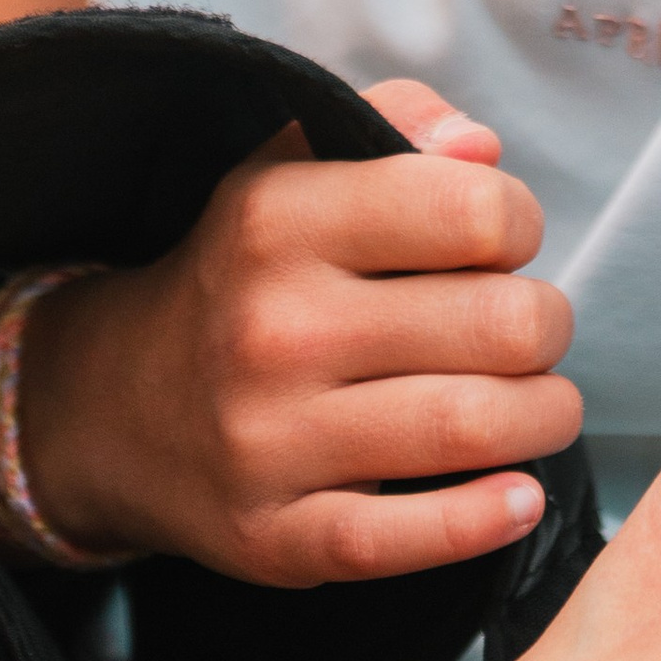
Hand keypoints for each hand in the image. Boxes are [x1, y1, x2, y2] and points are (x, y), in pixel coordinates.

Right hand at [18, 80, 580, 581]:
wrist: (114, 405)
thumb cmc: (246, 274)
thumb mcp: (293, 165)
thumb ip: (396, 121)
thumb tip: (482, 147)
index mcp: (283, 218)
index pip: (476, 210)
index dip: (519, 222)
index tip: (502, 243)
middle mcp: (276, 327)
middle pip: (500, 325)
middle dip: (547, 325)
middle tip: (530, 329)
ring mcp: (270, 441)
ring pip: (475, 429)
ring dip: (544, 415)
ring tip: (539, 401)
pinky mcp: (275, 538)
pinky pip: (408, 538)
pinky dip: (488, 518)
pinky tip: (518, 494)